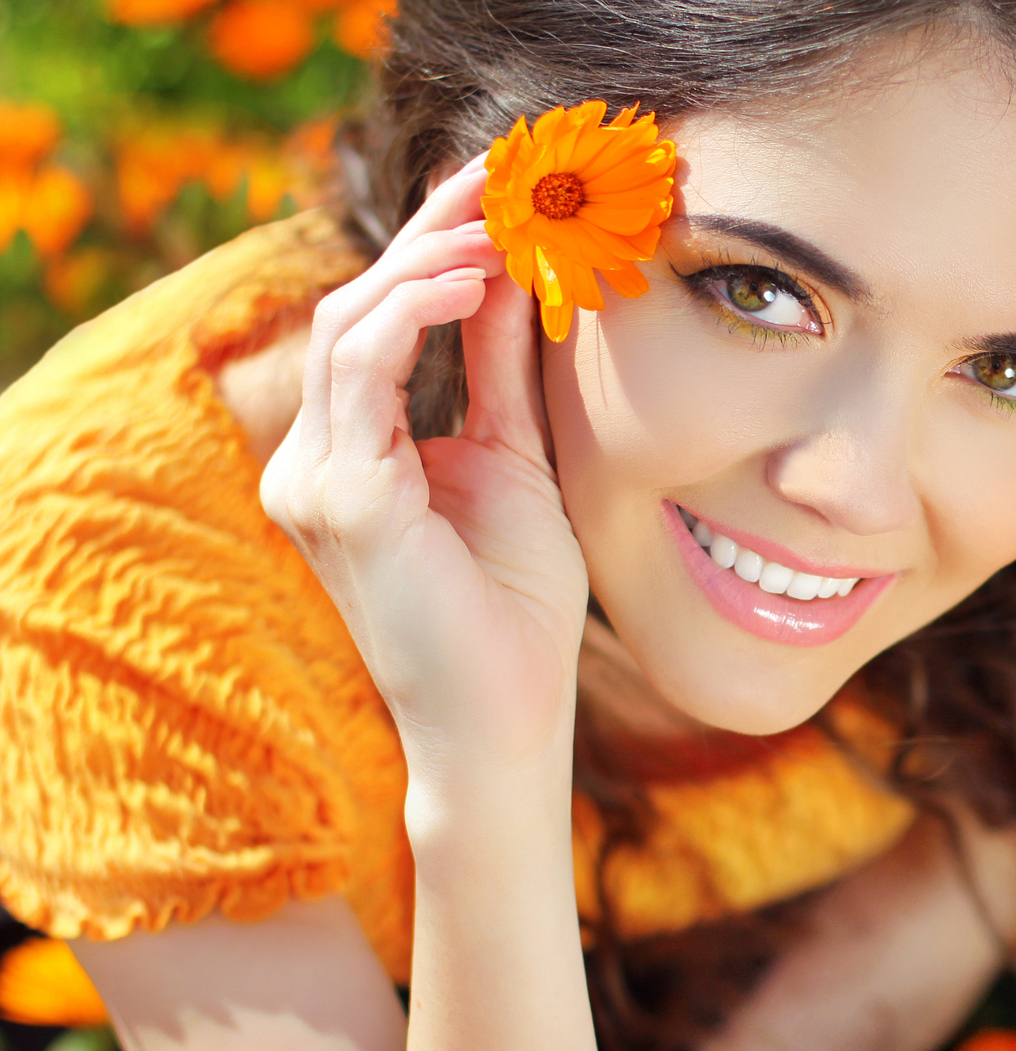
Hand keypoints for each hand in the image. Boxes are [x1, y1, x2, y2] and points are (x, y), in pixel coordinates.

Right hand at [261, 159, 587, 777]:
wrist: (505, 719)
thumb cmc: (514, 610)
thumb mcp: (515, 460)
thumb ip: (500, 373)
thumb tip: (511, 277)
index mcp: (352, 455)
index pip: (378, 322)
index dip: (432, 249)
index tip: (497, 193)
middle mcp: (314, 461)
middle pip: (359, 307)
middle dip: (433, 236)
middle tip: (506, 182)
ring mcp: (314, 480)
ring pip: (352, 325)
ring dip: (431, 262)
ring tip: (506, 225)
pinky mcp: (337, 499)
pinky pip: (361, 371)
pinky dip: (415, 313)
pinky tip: (478, 283)